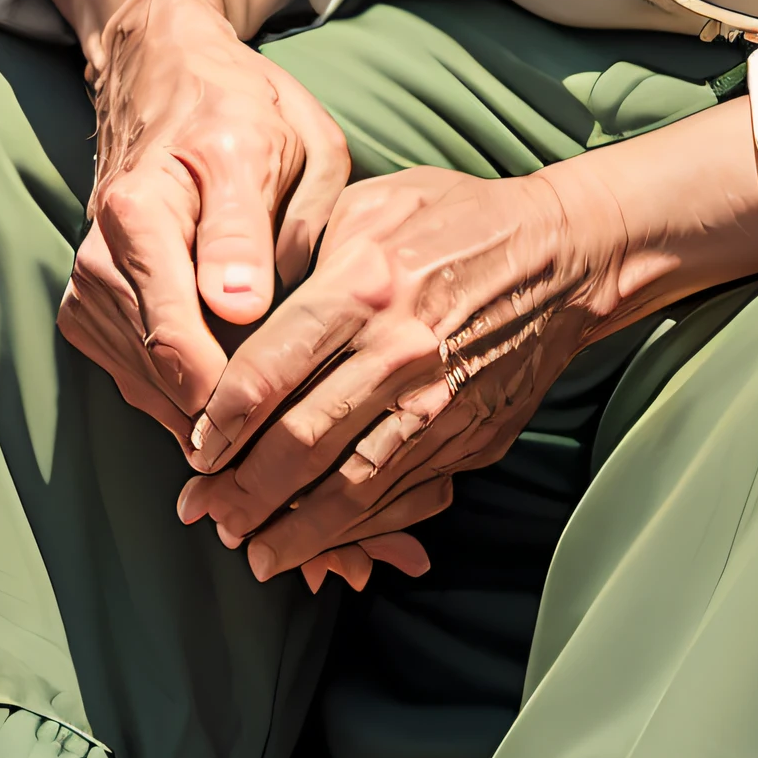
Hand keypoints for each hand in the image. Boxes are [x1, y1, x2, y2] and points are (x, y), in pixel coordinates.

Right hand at [60, 0, 350, 428]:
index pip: (181, 339)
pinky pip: (138, 383)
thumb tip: (235, 308)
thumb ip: (260, 230)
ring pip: (152, 391)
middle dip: (235, 420)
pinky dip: (186, 399)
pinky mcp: (85, 309)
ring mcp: (87, 284)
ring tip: (283, 422)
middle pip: (166, 377)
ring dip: (213, 416)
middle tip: (301, 445)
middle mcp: (101, 253)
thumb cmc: (243, 113)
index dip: (236, 401)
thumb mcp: (286, 145)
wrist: (165, 82)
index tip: (285, 433)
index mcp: (146, 210)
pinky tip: (238, 389)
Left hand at [176, 165, 610, 583]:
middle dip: (239, 492)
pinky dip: (356, 530)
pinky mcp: (472, 437)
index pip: (266, 374)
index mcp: (362, 288)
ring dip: (291, 530)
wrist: (565, 256)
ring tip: (249, 552)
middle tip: (201, 514)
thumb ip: (300, 253)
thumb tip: (234, 304)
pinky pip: (403, 497)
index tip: (191, 451)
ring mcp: (440, 403)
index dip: (216, 424)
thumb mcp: (368, 204)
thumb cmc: (455, 219)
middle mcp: (400, 353)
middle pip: (299, 444)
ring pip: (350, 488)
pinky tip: (320, 543)